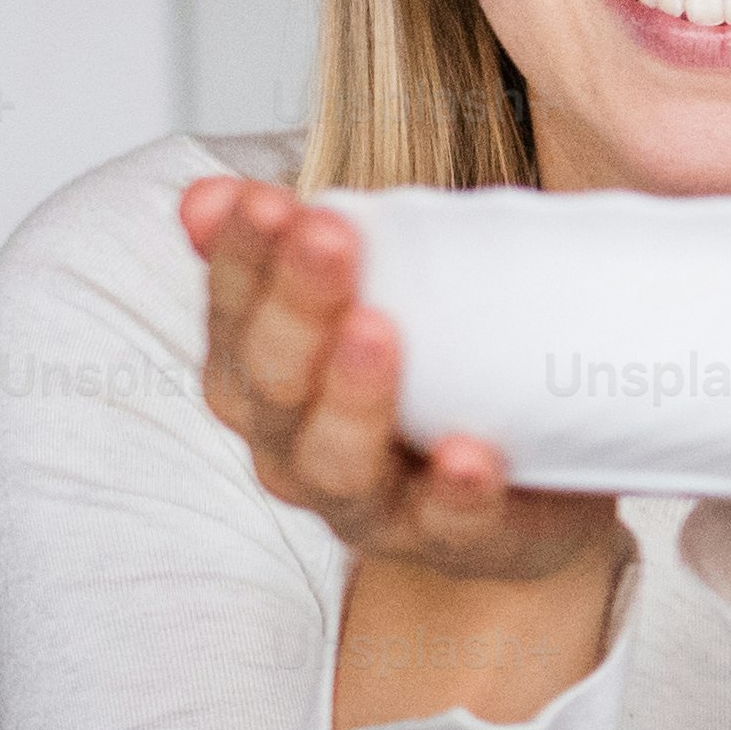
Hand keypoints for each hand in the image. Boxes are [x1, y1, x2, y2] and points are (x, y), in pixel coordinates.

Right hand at [181, 175, 621, 586]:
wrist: (523, 503)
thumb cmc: (434, 381)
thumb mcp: (373, 300)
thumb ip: (304, 245)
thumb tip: (207, 190)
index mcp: (265, 382)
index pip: (233, 316)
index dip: (240, 259)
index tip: (263, 197)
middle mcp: (295, 449)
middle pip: (271, 385)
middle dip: (294, 305)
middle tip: (327, 233)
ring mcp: (374, 504)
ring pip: (336, 463)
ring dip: (351, 395)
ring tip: (377, 330)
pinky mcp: (459, 539)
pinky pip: (448, 523)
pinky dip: (455, 490)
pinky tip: (470, 453)